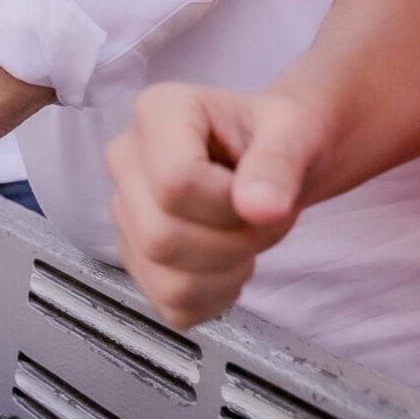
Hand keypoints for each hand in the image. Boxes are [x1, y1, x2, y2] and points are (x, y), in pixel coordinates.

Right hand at [104, 84, 330, 329]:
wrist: (273, 163)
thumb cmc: (280, 137)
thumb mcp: (294, 132)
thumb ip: (279, 162)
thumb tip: (261, 207)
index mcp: (157, 112)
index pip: (174, 182)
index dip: (227, 204)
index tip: (257, 190)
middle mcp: (126, 160)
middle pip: (161, 237)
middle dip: (231, 242)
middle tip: (262, 218)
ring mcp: (125, 214)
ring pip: (167, 280)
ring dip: (227, 273)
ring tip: (248, 238)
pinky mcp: (137, 259)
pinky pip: (172, 306)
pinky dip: (215, 298)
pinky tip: (230, 263)